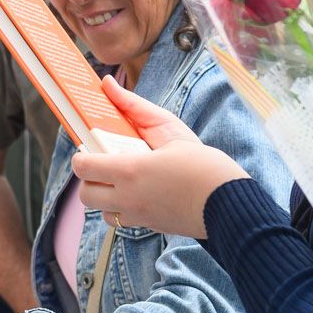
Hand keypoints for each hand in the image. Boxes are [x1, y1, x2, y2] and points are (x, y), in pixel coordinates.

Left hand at [69, 75, 248, 239]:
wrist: (229, 202)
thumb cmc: (203, 163)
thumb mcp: (169, 127)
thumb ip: (134, 106)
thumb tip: (107, 84)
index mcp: (130, 170)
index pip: (83, 167)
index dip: (82, 156)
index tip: (91, 147)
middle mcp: (128, 197)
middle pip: (85, 194)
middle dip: (89, 178)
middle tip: (106, 164)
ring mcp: (138, 216)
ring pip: (102, 212)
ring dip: (104, 197)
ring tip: (123, 180)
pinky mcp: (150, 228)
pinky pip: (122, 221)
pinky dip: (122, 209)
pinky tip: (140, 194)